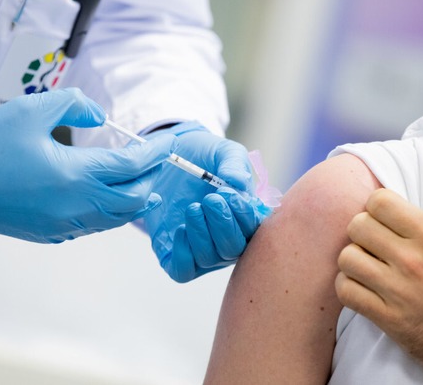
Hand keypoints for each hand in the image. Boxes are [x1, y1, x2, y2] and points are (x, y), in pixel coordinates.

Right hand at [0, 88, 175, 242]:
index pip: (132, 165)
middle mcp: (76, 205)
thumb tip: (101, 117)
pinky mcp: (52, 234)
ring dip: (136, 199)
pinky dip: (113, 212)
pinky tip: (112, 199)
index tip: (171, 142)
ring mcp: (65, 224)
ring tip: (147, 184)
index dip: (156, 153)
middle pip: (135, 198)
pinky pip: (96, 226)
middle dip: (152, 177)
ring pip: (118, 217)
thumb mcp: (32, 110)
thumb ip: (75, 106)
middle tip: (158, 160)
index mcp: (75, 174)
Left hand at [143, 122, 269, 282]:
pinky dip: (183, 254)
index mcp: (244, 215)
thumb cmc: (202, 156)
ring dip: (202, 234)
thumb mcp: (221, 151)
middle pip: (233, 249)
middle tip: (211, 199)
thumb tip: (239, 184)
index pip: (254, 230)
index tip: (230, 195)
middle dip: (223, 225)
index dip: (245, 217)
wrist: (168, 154)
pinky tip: (180, 229)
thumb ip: (234, 163)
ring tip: (193, 207)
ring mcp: (200, 246)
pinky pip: (182, 271)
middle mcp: (225, 236)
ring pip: (210, 258)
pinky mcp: (174, 252)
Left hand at [335, 180, 422, 383]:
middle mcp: (411, 260)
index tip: (388, 216)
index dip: (379, 205)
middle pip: (357, 226)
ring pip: (347, 258)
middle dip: (364, 227)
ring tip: (369, 262)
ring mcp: (396, 291)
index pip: (379, 202)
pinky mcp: (387, 320)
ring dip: (354, 257)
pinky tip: (364, 285)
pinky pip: (346, 292)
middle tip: (378, 239)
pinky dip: (348, 286)